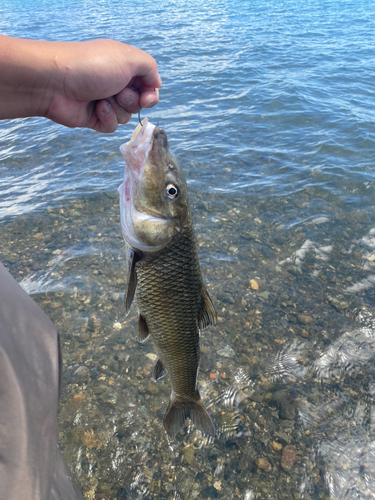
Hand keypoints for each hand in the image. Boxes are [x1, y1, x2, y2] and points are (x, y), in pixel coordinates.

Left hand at [0, 36, 161, 132]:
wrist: (56, 83)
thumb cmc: (92, 66)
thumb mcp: (129, 58)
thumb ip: (150, 68)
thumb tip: (156, 83)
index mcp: (124, 67)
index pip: (148, 85)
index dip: (150, 94)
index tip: (147, 96)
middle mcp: (115, 83)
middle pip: (139, 103)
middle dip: (132, 100)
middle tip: (118, 92)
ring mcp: (105, 101)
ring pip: (126, 117)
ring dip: (118, 109)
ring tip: (102, 98)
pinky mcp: (94, 118)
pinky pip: (112, 127)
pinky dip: (107, 119)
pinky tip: (95, 108)